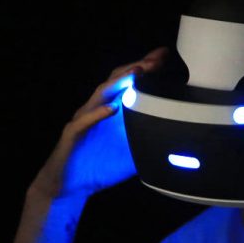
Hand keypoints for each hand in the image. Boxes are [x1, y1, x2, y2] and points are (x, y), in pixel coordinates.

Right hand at [29, 47, 168, 199]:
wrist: (68, 185)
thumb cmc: (99, 167)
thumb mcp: (131, 153)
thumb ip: (148, 142)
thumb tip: (175, 142)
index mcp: (112, 110)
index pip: (129, 83)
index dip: (145, 68)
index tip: (165, 57)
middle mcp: (98, 109)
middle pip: (117, 80)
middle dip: (137, 67)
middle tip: (157, 58)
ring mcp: (84, 119)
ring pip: (102, 94)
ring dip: (120, 82)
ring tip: (138, 72)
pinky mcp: (72, 133)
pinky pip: (84, 121)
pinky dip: (97, 114)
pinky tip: (111, 109)